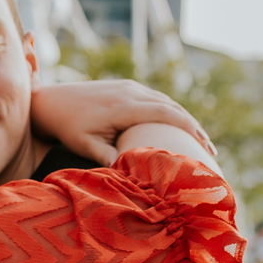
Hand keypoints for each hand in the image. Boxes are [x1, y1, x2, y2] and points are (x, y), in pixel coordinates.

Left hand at [31, 79, 214, 165]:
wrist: (51, 101)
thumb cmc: (68, 127)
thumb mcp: (86, 144)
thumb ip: (108, 157)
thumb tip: (131, 175)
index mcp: (124, 107)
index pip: (166, 115)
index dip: (189, 129)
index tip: (205, 146)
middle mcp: (130, 92)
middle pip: (172, 107)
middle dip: (193, 127)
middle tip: (210, 151)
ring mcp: (128, 87)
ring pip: (165, 101)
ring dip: (184, 118)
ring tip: (199, 140)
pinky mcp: (125, 86)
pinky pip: (154, 97)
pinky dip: (170, 111)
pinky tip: (177, 126)